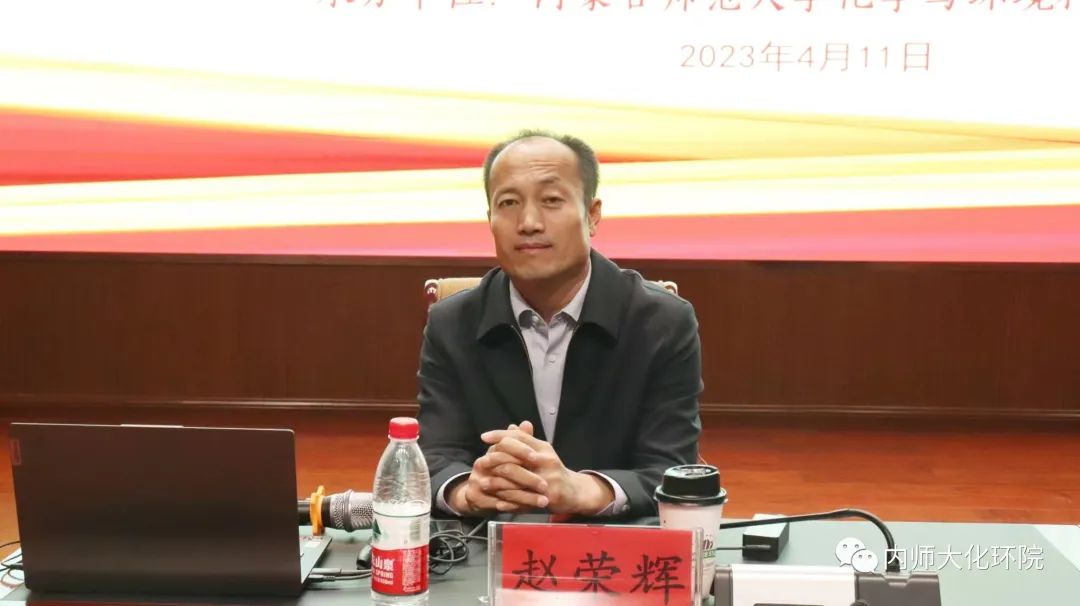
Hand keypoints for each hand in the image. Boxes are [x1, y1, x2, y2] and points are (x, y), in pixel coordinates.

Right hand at [448, 422, 549, 514]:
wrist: (478, 492)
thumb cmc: (500, 472)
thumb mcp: (510, 455)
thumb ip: (519, 440)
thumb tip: (526, 424)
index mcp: (491, 451)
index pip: (505, 445)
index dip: (522, 451)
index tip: (538, 458)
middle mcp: (481, 464)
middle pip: (505, 468)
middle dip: (528, 478)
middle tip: (546, 486)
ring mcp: (477, 481)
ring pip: (504, 489)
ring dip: (525, 496)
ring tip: (543, 501)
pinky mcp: (476, 497)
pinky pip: (497, 503)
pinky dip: (514, 506)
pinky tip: (528, 509)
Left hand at [481, 423, 613, 515]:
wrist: (574, 492)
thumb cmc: (553, 470)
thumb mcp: (542, 452)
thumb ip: (526, 440)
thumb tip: (511, 426)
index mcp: (543, 448)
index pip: (519, 437)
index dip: (499, 435)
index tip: (484, 437)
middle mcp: (546, 461)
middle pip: (514, 456)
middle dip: (494, 460)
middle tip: (481, 463)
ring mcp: (547, 480)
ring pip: (515, 480)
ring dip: (496, 482)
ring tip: (483, 483)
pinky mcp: (548, 498)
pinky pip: (523, 500)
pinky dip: (508, 501)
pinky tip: (497, 501)